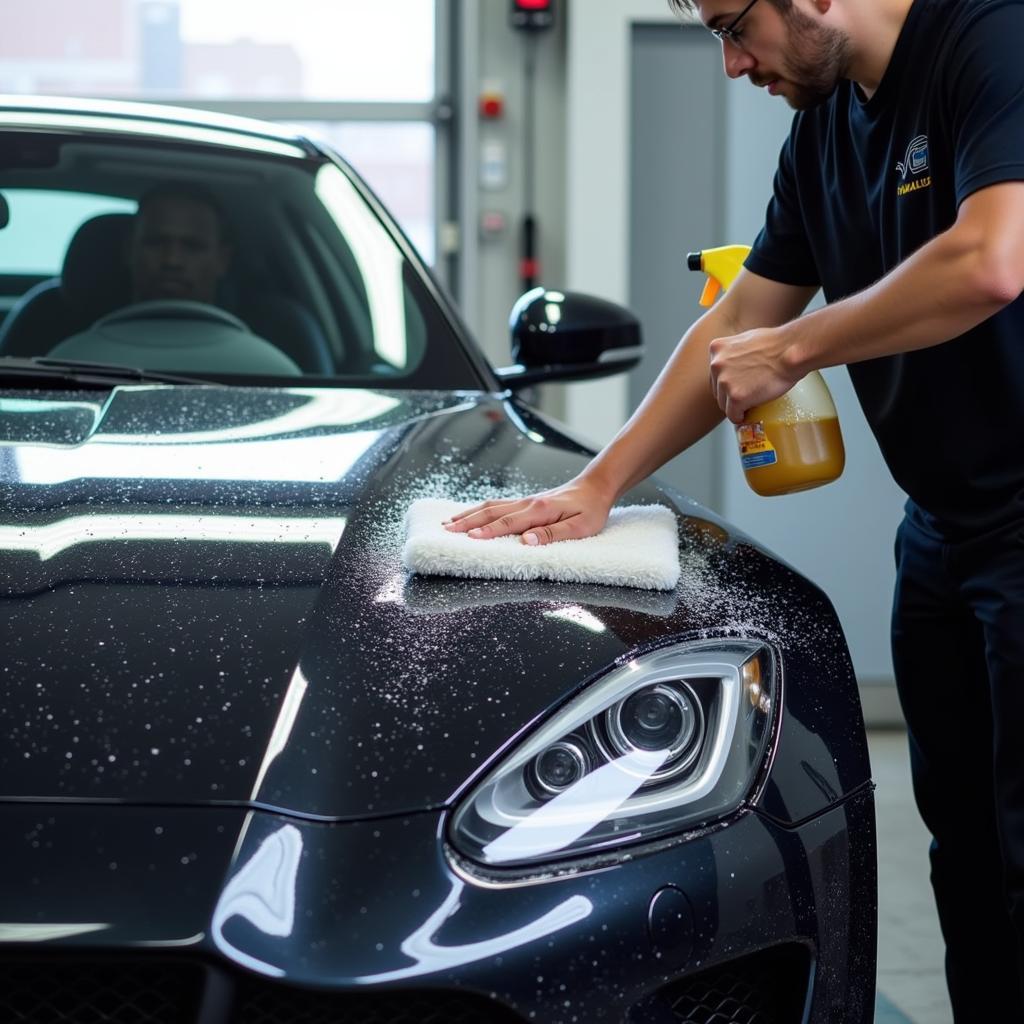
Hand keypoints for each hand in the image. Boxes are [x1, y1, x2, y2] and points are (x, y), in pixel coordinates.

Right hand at [442, 477, 612, 545]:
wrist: (595, 486)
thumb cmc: (591, 509)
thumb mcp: (580, 527)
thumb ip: (553, 534)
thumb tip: (527, 541)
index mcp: (539, 510)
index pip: (508, 522)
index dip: (488, 531)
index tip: (469, 538)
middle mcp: (527, 503)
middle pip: (491, 512)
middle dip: (467, 522)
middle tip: (446, 530)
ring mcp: (525, 500)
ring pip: (490, 506)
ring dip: (469, 514)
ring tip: (449, 523)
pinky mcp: (525, 502)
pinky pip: (497, 504)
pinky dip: (479, 510)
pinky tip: (470, 515)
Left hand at [708, 325, 797, 423]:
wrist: (790, 351)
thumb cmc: (776, 344)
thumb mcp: (745, 340)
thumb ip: (733, 353)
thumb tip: (735, 364)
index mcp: (717, 349)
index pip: (715, 375)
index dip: (728, 382)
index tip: (739, 385)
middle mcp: (716, 365)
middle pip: (717, 390)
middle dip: (730, 394)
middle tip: (748, 394)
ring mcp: (724, 382)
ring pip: (724, 404)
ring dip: (736, 406)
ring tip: (752, 402)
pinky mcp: (736, 397)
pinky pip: (733, 415)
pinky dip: (741, 417)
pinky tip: (749, 413)